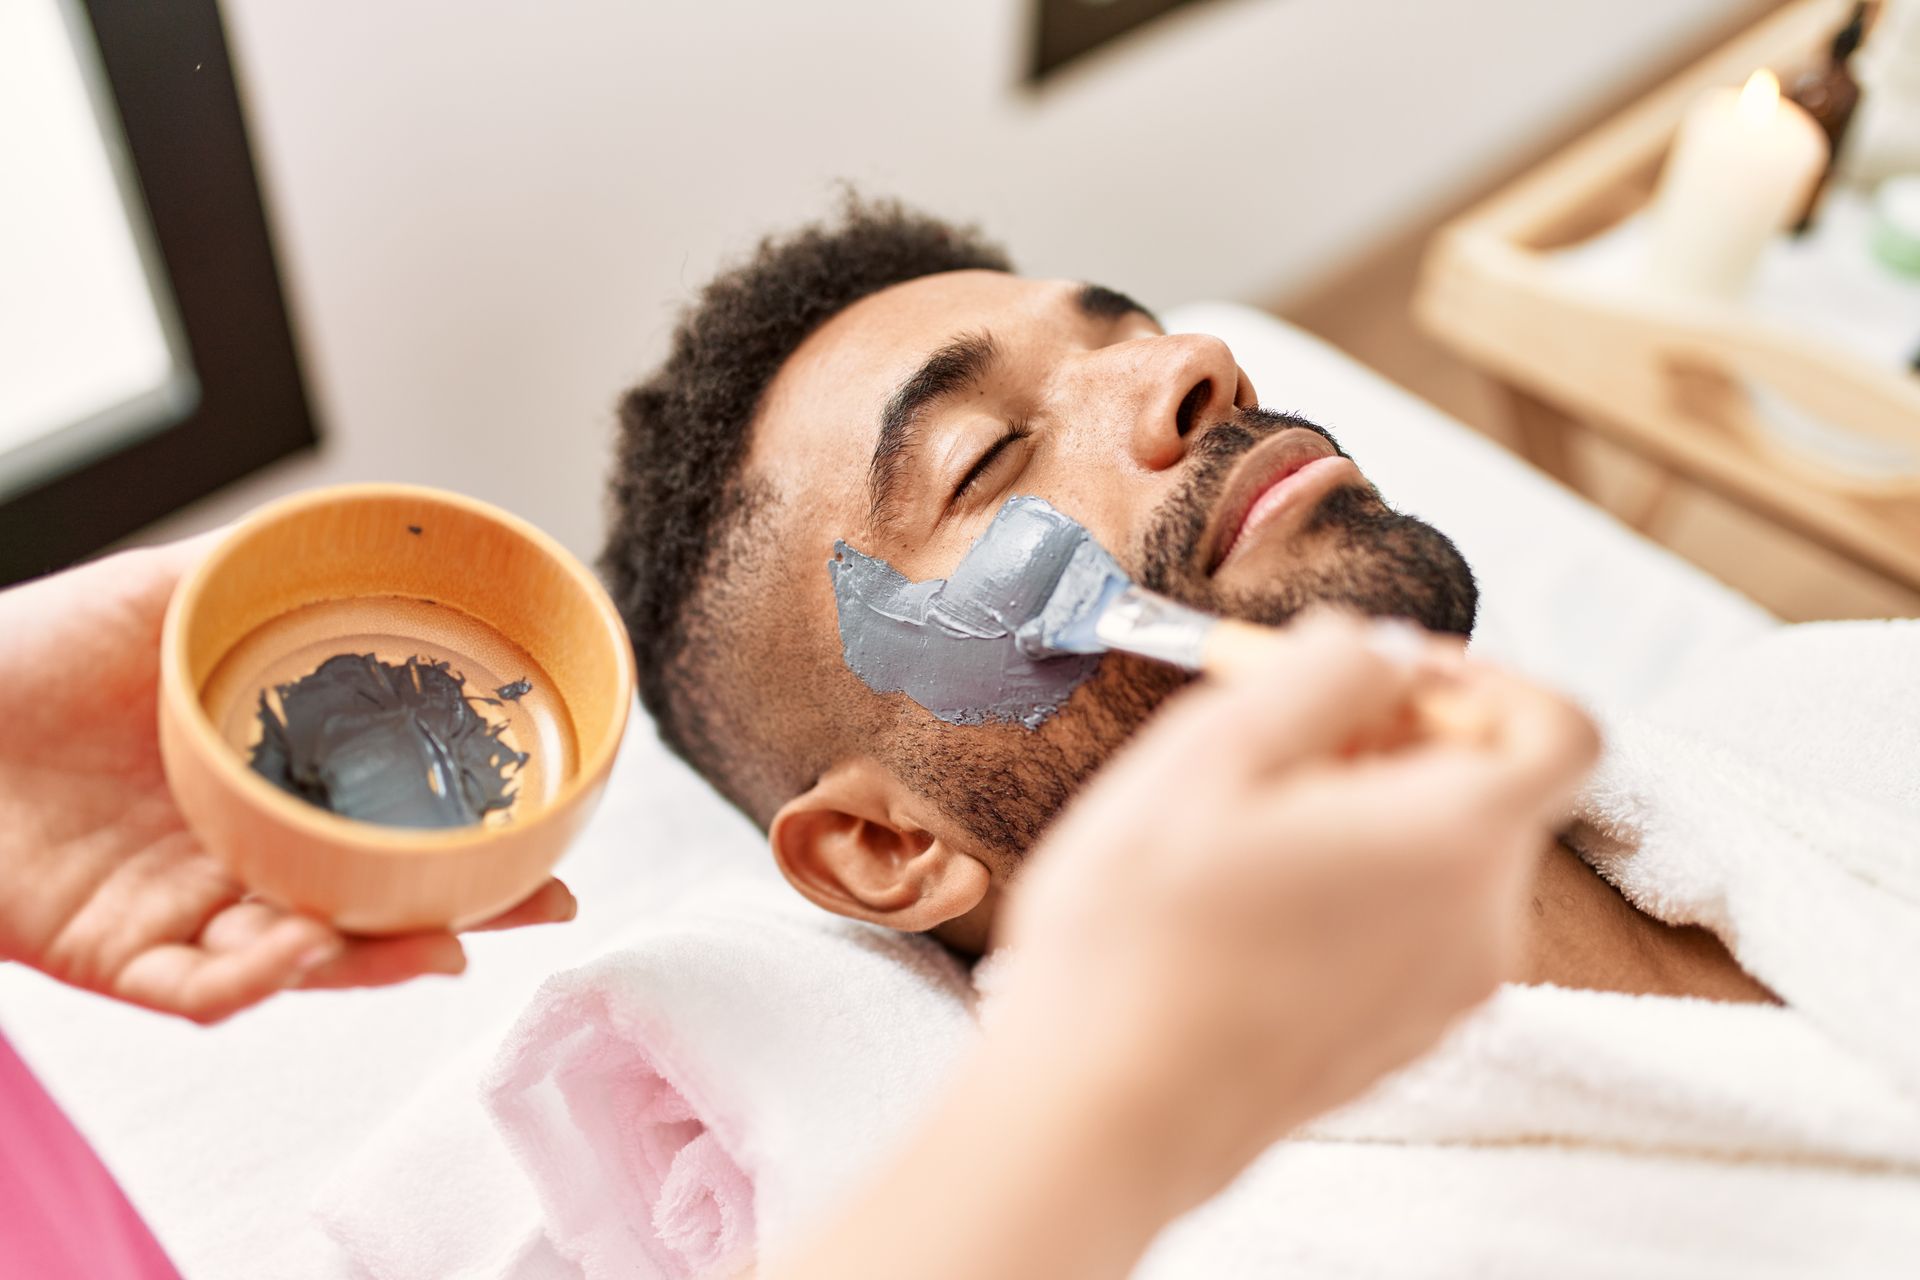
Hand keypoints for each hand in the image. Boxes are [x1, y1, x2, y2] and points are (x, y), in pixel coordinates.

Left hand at [0, 535, 576, 1024]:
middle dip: (461, 916)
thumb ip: (263, 573)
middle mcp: (234, 859)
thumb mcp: (164, 593)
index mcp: (259, 788)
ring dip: (375, 961)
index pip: (385, 829)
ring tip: (439, 940)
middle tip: (538, 900)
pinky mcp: (109, 956)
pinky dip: (259, 981)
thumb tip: (384, 537)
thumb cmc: (26, 647)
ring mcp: (178, 913)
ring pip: (301, 963)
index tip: (549, 840)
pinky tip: (298, 944)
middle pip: (368, 907)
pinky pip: (200, 991)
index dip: (470, 844)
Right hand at [766, 614, 1598, 1279]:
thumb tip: (1383, 648)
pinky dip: (1348, 885)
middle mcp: (1482, 926)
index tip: (1376, 677)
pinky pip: (1405, 928)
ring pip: (1440, 858)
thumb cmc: (1143, 935)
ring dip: (1360, 811)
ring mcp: (1443, 998)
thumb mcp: (1214, 750)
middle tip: (1267, 737)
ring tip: (1237, 824)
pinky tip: (1242, 898)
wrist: (1101, 1115)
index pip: (1564, 727)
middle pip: (1489, 789)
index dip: (1480, 676)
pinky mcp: (1396, 1043)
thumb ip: (1324, 670)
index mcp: (1458, 840)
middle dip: (1391, 738)